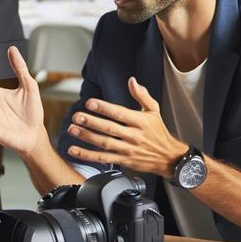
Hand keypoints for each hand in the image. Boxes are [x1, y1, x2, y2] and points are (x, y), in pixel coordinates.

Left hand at [65, 77, 186, 175]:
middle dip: (91, 122)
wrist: (168, 157)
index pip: (120, 113)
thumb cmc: (158, 131)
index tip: (90, 103)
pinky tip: (74, 150)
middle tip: (76, 116)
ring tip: (72, 130)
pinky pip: (103, 159)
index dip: (104, 108)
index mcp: (140, 121)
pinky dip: (87, 155)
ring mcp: (127, 149)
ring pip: (104, 144)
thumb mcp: (154, 110)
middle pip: (109, 129)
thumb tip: (132, 80)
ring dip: (86, 137)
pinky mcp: (123, 161)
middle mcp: (133, 136)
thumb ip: (142, 95)